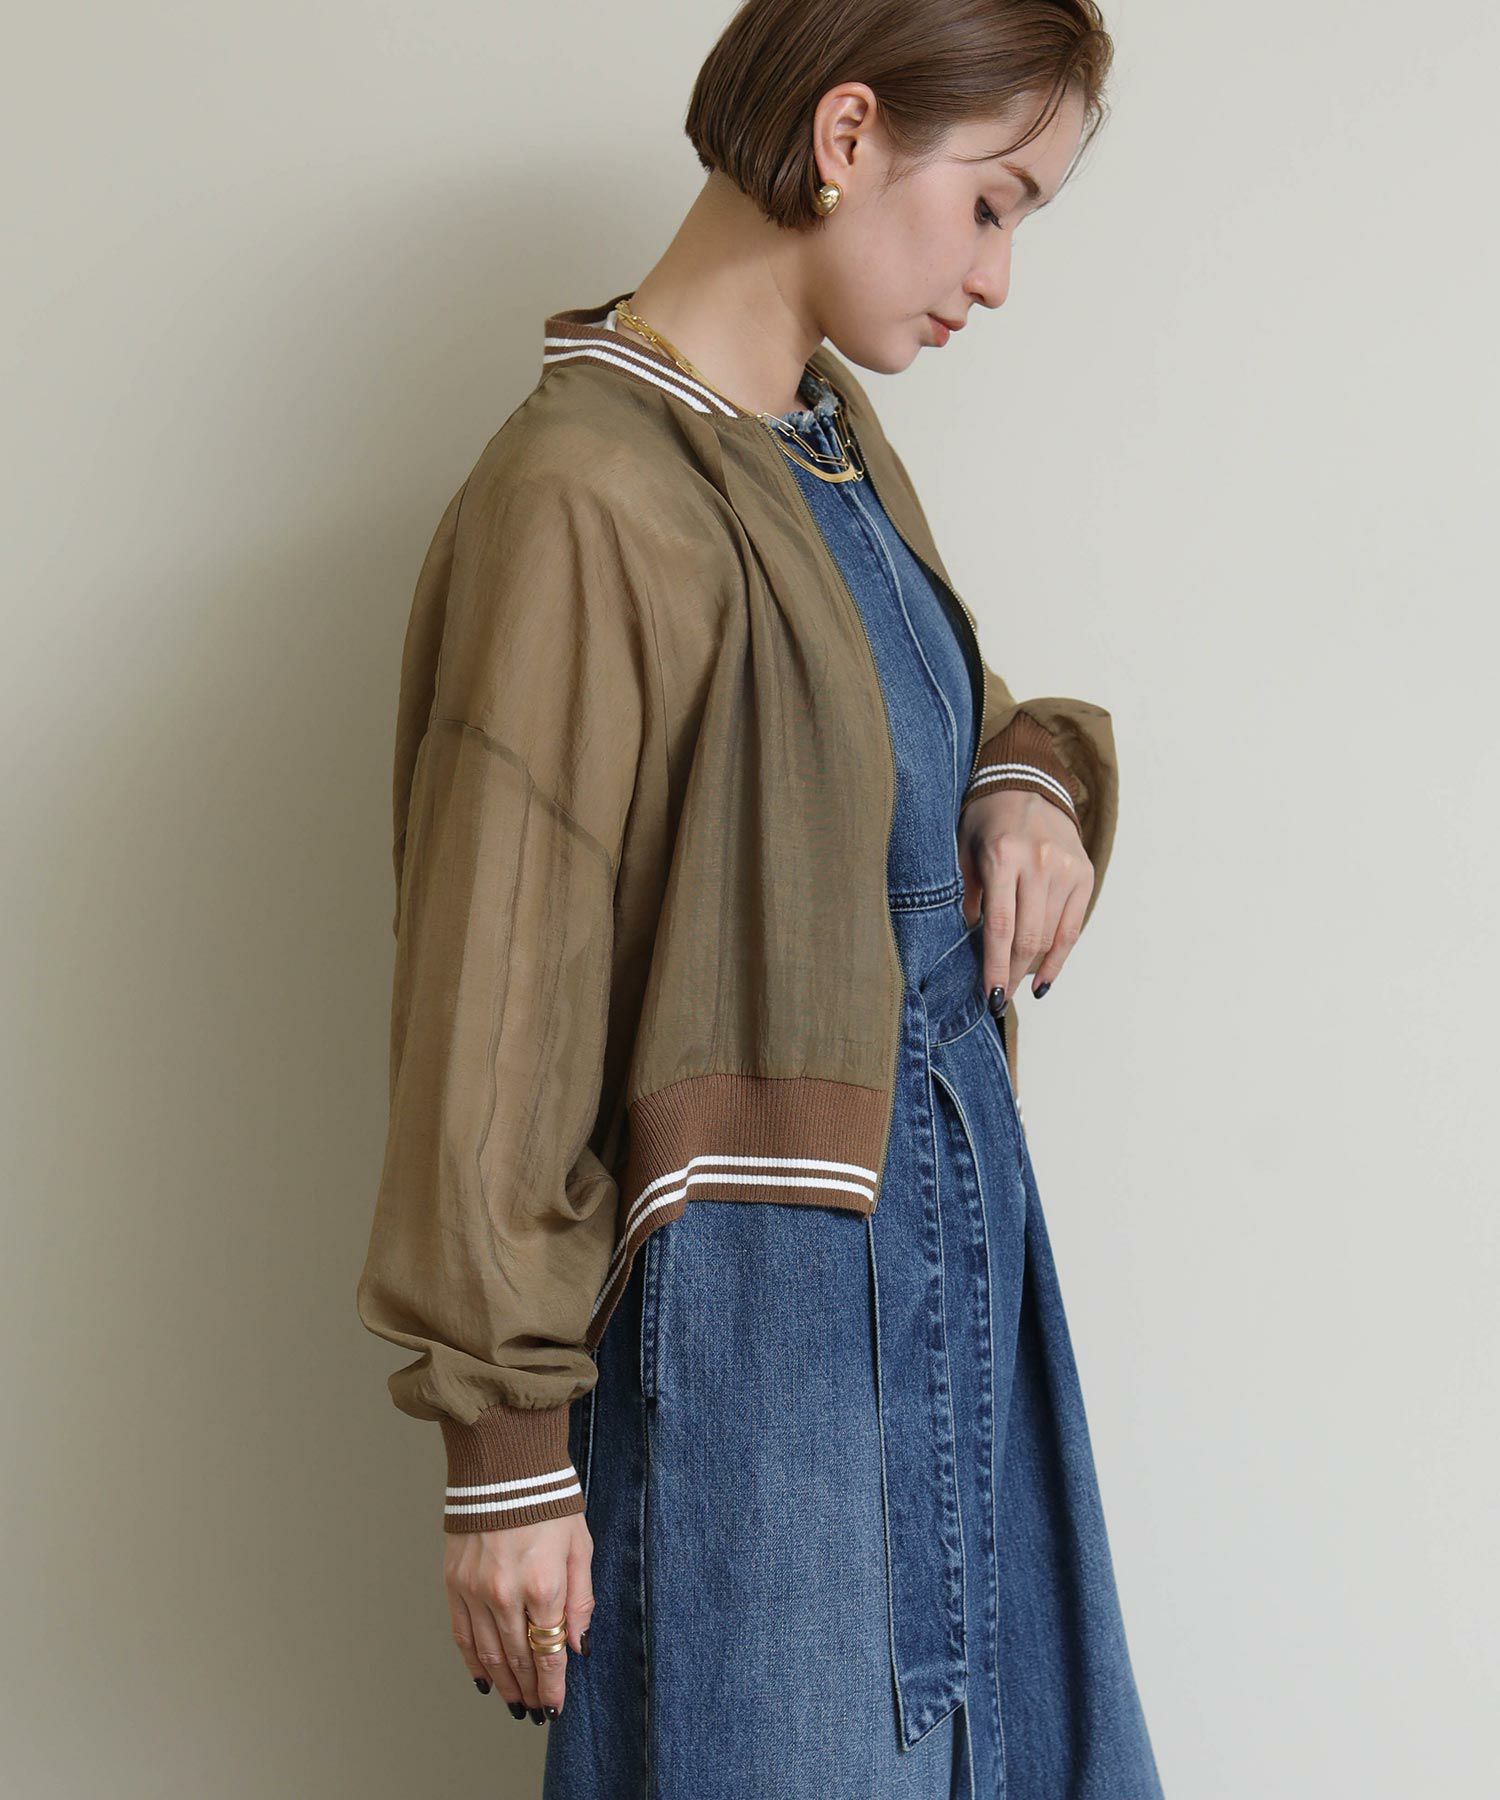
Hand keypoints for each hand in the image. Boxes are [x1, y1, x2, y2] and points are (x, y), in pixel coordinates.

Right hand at [445, 1513, 594, 1721]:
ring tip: (513, 1703)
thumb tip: (578, 1645)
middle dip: (529, 1690)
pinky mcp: (454, 1583)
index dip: (552, 1686)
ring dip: (502, 1683)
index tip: (554, 1706)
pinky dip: (473, 1662)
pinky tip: (483, 1679)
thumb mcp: (580, 1547)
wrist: (505, 1468)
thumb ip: (581, 1599)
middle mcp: (506, 1593)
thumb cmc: (549, 1504)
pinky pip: (462, 1634)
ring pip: (489, 1654)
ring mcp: (475, 1590)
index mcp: (543, 1584)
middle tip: (534, 1710)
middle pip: (518, 1658)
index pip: (549, 1652)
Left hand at [957, 788, 1094, 1006]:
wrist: (1026, 782)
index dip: (994, 966)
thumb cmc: (986, 820)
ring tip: (1013, 985)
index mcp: (1003, 856)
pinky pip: (1072, 928)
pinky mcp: (1085, 874)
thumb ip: (967, 897)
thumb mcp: (963, 851)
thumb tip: (969, 945)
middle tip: (997, 996)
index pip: (999, 925)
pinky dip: (1058, 959)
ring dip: (1031, 968)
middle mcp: (1039, 862)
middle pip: (1028, 936)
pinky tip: (1043, 980)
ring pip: (1051, 936)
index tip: (990, 996)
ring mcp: (1066, 868)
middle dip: (1011, 973)